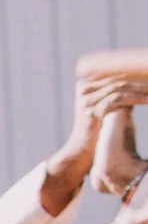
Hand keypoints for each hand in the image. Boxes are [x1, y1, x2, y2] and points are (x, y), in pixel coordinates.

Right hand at [77, 51, 147, 200]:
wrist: (81, 152)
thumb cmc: (97, 131)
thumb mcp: (107, 107)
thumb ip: (118, 94)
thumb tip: (140, 84)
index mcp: (86, 83)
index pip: (116, 71)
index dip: (137, 72)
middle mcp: (84, 88)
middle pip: (119, 77)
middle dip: (141, 79)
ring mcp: (86, 99)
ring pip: (120, 86)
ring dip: (142, 88)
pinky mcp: (92, 110)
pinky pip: (119, 98)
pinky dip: (137, 98)